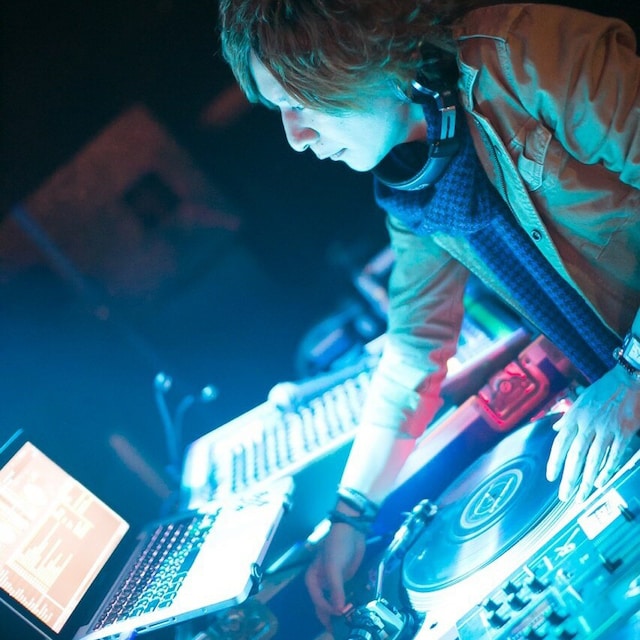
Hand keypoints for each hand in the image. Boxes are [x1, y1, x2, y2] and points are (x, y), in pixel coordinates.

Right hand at [304, 522, 366, 628]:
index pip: (317, 601)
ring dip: (343, 611)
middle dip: (333, 617)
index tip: (340, 614)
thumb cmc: (337, 546)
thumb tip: (339, 610)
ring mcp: (334, 583)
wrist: (351, 531)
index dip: (327, 610)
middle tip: (343, 629)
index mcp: (313, 579)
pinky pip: (347, 595)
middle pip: (325, 605)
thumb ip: (336, 589)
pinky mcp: (346, 581)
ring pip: (336, 602)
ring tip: (353, 623)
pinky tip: (359, 610)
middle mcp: (322, 583)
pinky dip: (351, 602)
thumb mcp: (333, 567)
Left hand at [546, 365, 639, 501]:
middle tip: (564, 495)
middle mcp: (587, 425)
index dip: (554, 462)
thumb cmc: (602, 392)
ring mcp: (606, 429)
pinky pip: (614, 455)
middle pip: (575, 455)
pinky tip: (600, 483)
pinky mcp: (624, 432)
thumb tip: (555, 429)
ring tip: (580, 496)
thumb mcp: (579, 402)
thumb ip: (567, 419)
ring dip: (586, 480)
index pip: (560, 444)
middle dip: (569, 477)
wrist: (627, 380)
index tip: (551, 478)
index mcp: (574, 418)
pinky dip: (607, 470)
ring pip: (593, 459)